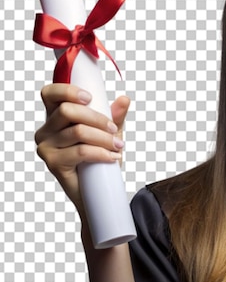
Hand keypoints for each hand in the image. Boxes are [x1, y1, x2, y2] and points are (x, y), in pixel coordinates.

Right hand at [35, 84, 129, 217]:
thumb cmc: (99, 157)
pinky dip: (101, 153)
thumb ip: (115, 115)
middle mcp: (46, 130)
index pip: (50, 94)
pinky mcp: (53, 163)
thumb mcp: (110, 132)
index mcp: (56, 117)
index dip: (67, 91)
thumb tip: (124, 99)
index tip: (90, 98)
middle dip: (97, 119)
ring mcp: (46, 147)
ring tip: (117, 146)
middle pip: (67, 111)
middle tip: (114, 129)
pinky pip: (81, 151)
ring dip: (104, 138)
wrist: (98, 190)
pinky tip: (112, 157)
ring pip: (78, 131)